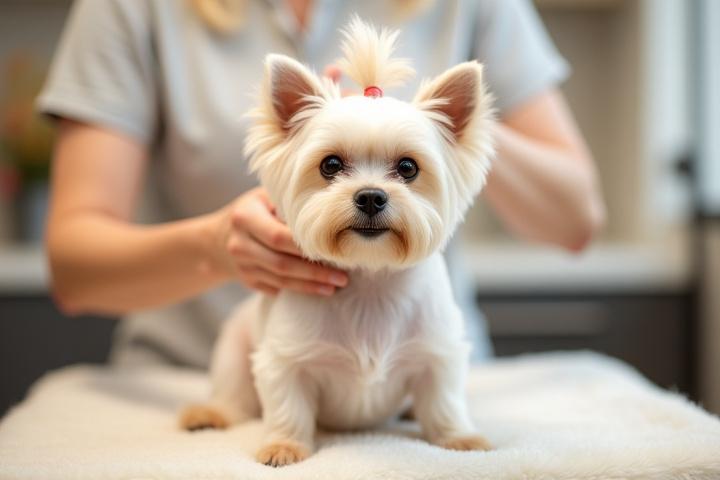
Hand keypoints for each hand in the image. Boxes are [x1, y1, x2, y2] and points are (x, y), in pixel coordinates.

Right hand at [211, 187, 347, 295]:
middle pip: (281, 262)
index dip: (306, 247)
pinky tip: (318, 289)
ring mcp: (242, 266)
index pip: (279, 236)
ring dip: (310, 285)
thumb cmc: (253, 210)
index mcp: (245, 217)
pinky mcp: (247, 281)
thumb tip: (327, 216)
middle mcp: (240, 244)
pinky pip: (275, 288)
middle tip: (342, 277)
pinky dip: (298, 290)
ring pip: (280, 280)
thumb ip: (288, 204)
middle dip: (314, 272)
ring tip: (335, 286)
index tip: (333, 251)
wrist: (217, 238)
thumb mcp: (265, 197)